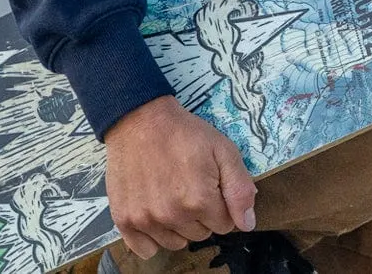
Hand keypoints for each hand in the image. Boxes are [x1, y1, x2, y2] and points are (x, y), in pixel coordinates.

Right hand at [103, 95, 256, 258]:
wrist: (142, 122)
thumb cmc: (186, 134)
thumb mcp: (224, 150)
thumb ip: (239, 188)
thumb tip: (247, 224)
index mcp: (199, 200)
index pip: (224, 225)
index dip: (222, 206)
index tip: (213, 186)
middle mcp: (172, 216)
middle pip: (201, 235)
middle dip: (203, 215)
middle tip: (192, 185)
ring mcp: (145, 221)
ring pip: (176, 243)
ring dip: (179, 226)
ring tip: (174, 195)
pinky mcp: (124, 221)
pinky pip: (145, 250)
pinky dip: (153, 238)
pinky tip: (156, 214)